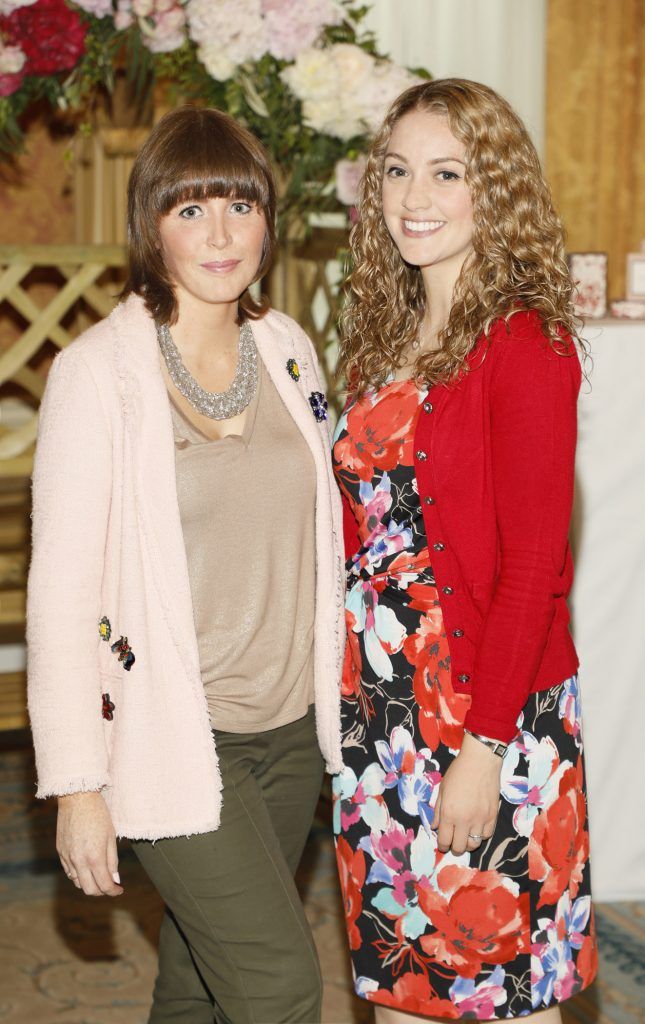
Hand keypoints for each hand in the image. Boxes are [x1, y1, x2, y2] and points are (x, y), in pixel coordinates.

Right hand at [56, 791, 122, 896]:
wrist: (77, 798)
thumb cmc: (98, 814)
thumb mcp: (110, 836)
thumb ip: (112, 860)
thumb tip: (115, 880)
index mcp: (94, 857)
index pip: (104, 885)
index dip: (113, 891)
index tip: (120, 889)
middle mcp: (78, 861)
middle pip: (89, 890)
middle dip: (102, 891)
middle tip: (110, 885)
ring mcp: (67, 857)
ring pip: (77, 883)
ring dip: (89, 884)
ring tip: (99, 875)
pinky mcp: (60, 852)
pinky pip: (69, 872)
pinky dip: (78, 875)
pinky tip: (87, 867)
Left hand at [432, 733, 501, 854]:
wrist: (480, 761)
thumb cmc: (458, 772)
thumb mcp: (442, 790)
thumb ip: (437, 811)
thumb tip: (434, 827)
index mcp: (449, 813)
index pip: (444, 840)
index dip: (442, 846)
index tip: (443, 844)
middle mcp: (464, 820)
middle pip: (459, 847)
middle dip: (454, 848)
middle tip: (453, 842)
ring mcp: (480, 819)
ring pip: (475, 844)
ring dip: (468, 843)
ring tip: (465, 836)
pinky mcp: (493, 816)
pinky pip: (487, 835)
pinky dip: (481, 835)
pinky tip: (477, 828)